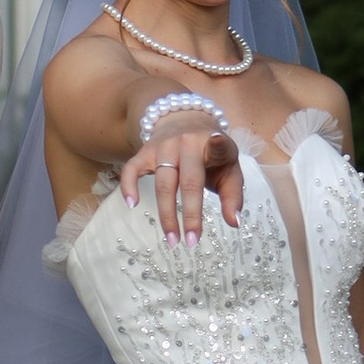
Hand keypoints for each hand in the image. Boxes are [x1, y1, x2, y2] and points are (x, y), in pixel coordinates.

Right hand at [119, 118, 244, 245]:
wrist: (185, 121)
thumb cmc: (211, 154)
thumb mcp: (229, 168)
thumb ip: (233, 196)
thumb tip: (234, 223)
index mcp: (213, 143)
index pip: (217, 146)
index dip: (217, 145)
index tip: (217, 141)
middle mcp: (187, 142)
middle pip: (188, 181)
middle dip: (190, 214)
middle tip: (192, 242)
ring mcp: (163, 146)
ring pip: (162, 183)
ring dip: (166, 214)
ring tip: (172, 239)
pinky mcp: (145, 151)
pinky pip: (132, 169)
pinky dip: (128, 185)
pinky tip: (131, 204)